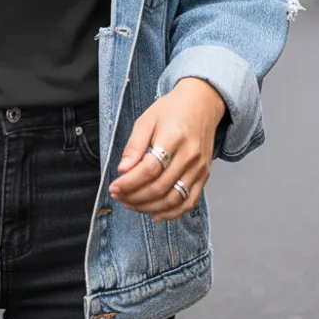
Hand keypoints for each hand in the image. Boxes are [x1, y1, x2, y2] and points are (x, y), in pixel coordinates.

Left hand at [108, 77, 225, 221]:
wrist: (202, 104)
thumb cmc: (171, 110)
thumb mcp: (147, 119)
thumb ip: (135, 145)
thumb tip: (123, 170)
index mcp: (174, 137)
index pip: (150, 169)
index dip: (130, 182)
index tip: (114, 187)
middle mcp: (190, 155)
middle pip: (160, 187)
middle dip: (135, 196)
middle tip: (118, 196)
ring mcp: (199, 168)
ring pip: (173, 199)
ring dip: (149, 207)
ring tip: (130, 204)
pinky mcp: (204, 176)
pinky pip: (189, 202)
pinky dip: (171, 213)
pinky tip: (154, 214)